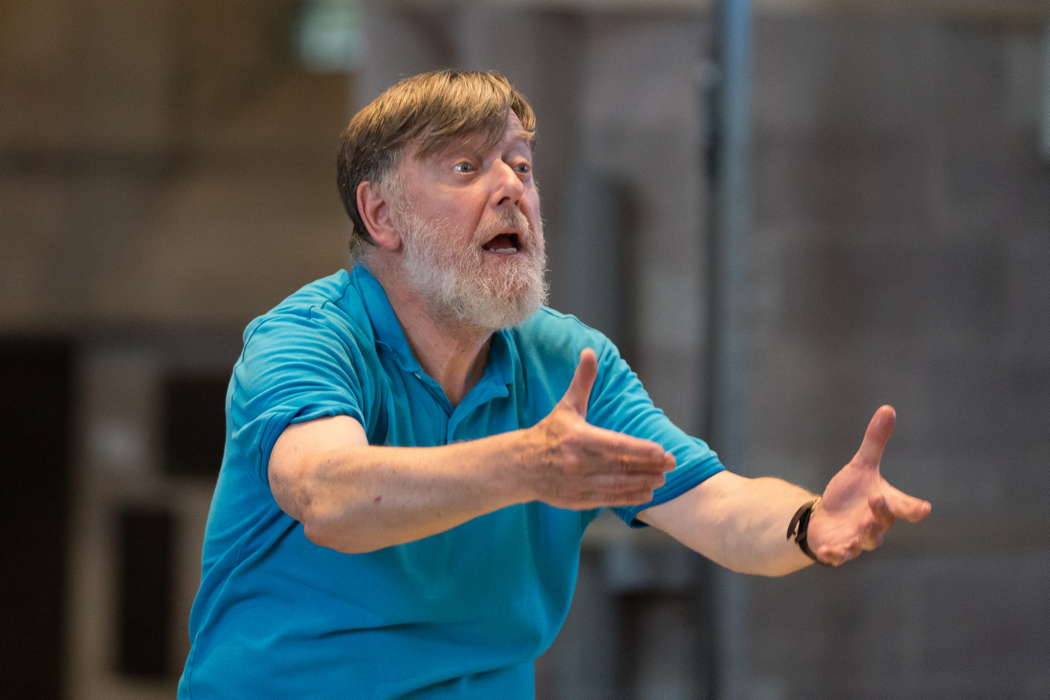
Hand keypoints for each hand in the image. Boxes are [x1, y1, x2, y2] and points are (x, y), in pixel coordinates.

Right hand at [524, 348, 675, 508]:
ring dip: (643, 483)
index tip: (663, 451)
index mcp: (578, 438)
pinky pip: (608, 500)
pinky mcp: (577, 499)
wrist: (520, 466)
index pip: (618, 446)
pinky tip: (644, 493)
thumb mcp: (566, 406)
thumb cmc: (549, 433)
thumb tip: (589, 352)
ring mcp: (578, 483)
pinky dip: (628, 498)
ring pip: (617, 486)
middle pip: (621, 467)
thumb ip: (582, 382)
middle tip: (670, 465)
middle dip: (649, 467)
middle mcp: (578, 463)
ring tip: (661, 480)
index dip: (642, 450)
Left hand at [806, 405, 931, 565]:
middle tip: (877, 499)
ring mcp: (858, 539)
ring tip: (859, 529)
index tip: (924, 509)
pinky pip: (839, 556)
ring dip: (863, 536)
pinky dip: (834, 555)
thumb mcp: (861, 466)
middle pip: (884, 522)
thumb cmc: (851, 493)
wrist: (828, 517)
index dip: (915, 509)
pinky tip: (826, 552)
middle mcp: (876, 524)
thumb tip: (888, 409)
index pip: (906, 507)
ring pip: (866, 542)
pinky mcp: (839, 549)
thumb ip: (875, 442)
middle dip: (882, 513)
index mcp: (886, 504)